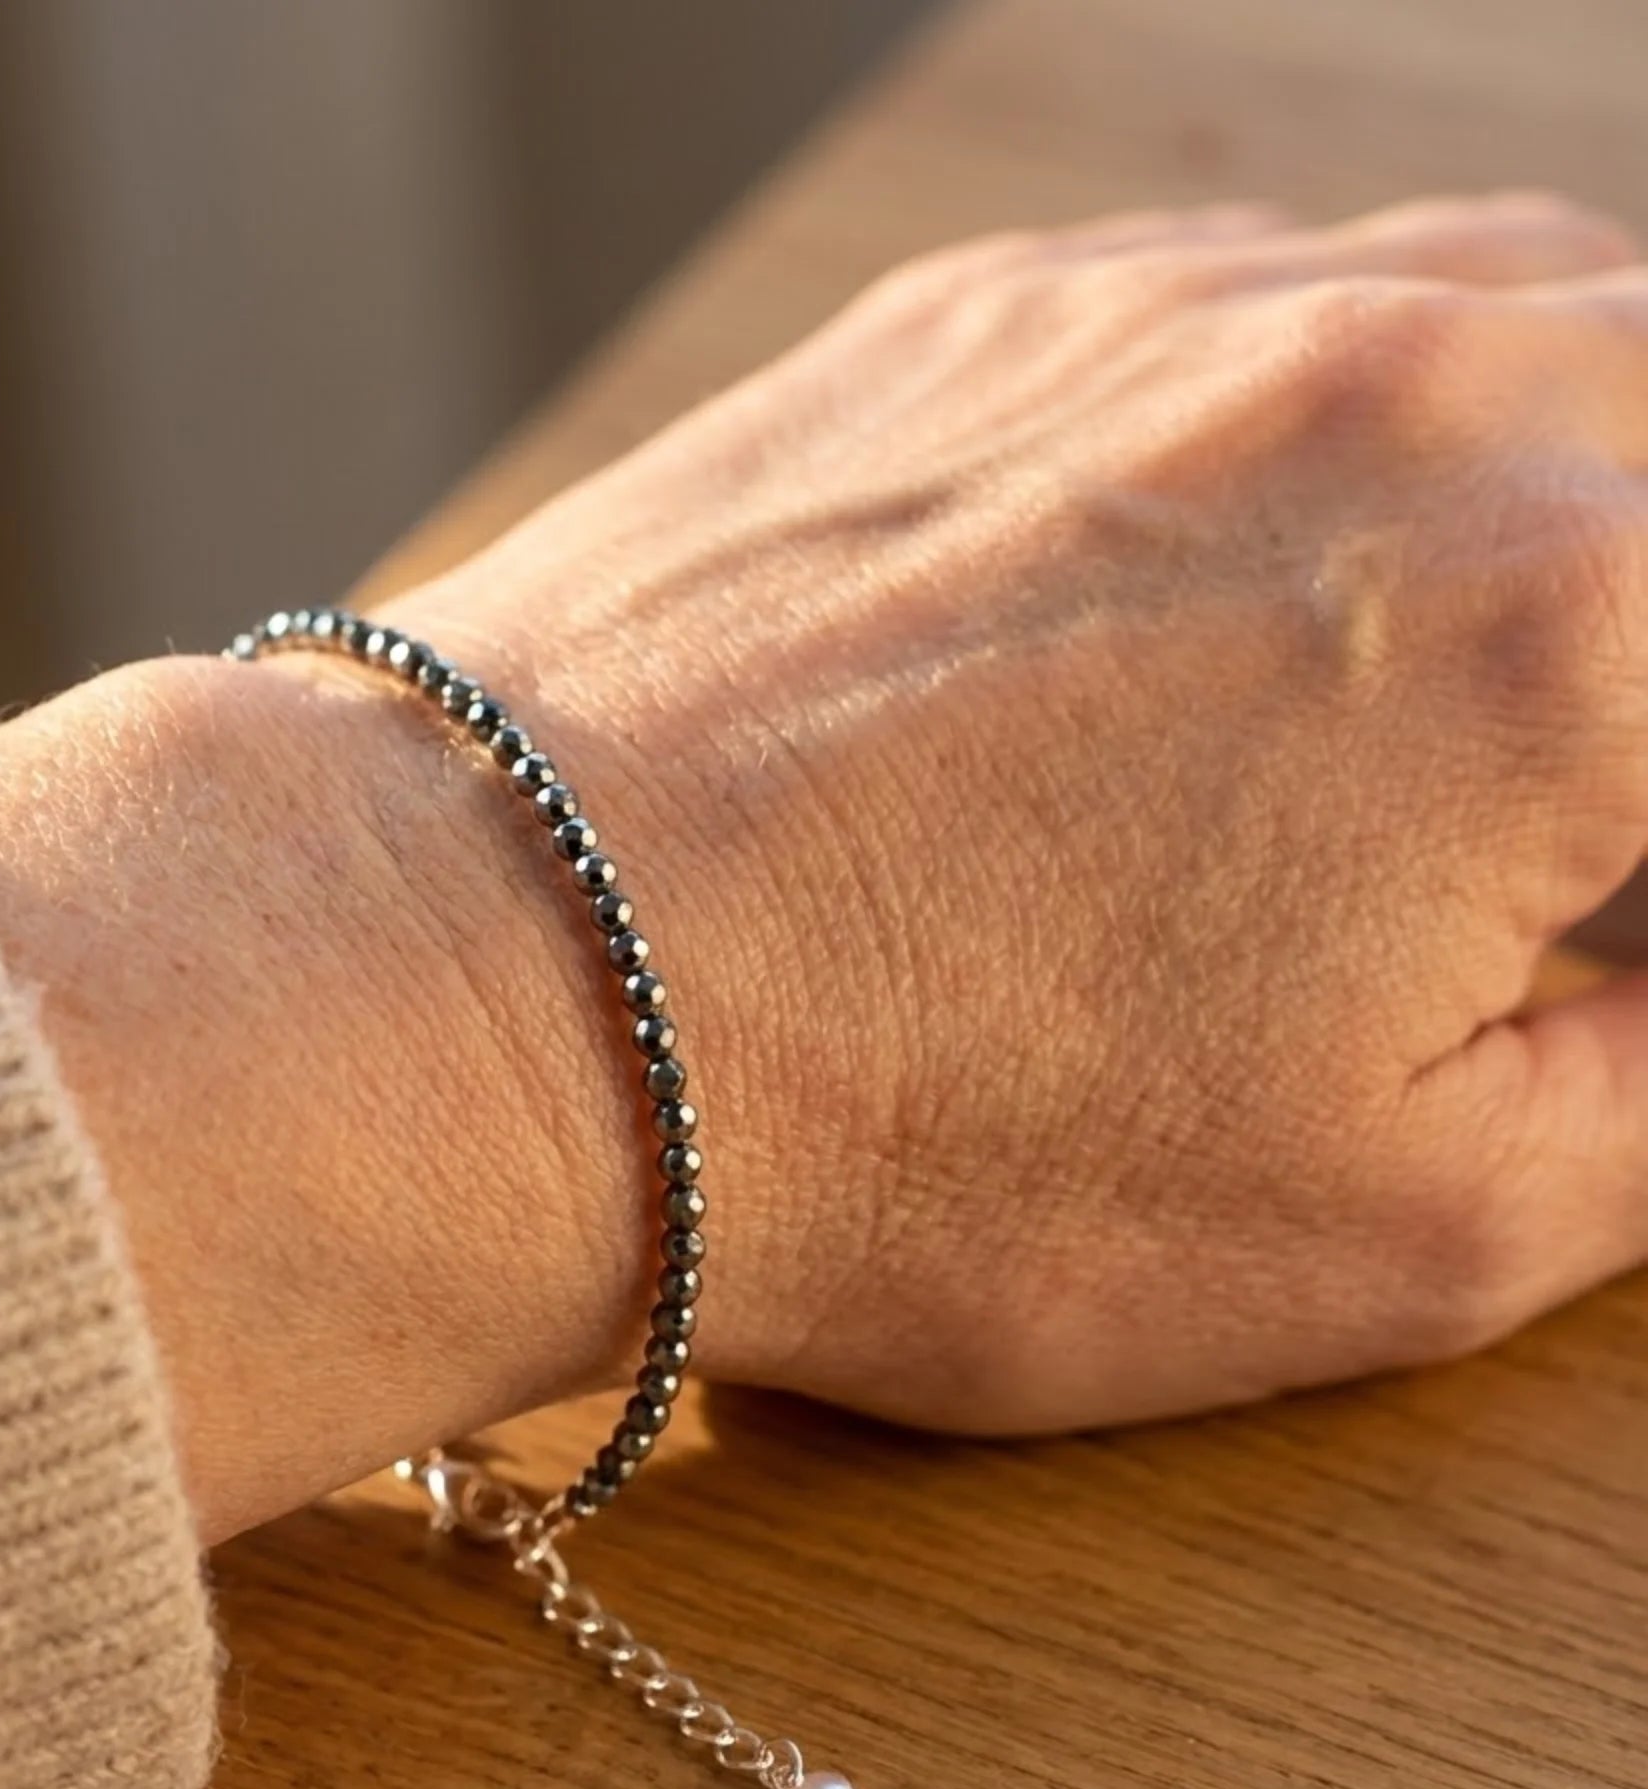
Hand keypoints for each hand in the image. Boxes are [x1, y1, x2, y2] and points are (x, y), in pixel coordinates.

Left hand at [397, 191, 1647, 1433]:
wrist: (515, 986)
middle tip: (1548, 816)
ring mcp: (1178, 315)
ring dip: (1543, 480)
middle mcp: (1409, 390)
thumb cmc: (919, 1142)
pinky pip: (1267, 292)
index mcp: (1583, 627)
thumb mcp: (1399, 1229)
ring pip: (1508, 308)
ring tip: (1423, 688)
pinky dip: (1332, 411)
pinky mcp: (993, 311)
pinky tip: (1237, 568)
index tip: (1596, 922)